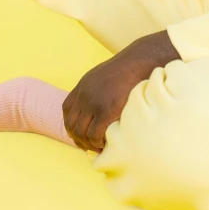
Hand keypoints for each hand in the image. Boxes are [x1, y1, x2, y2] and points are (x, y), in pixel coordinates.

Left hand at [62, 30, 180, 152]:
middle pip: (70, 123)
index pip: (66, 109)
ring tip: (99, 147)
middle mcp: (85, 94)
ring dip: (88, 143)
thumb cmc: (131, 69)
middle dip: (78, 138)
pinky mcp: (106, 111)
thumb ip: (98, 88)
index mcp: (84, 85)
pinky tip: (107, 143)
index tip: (79, 133)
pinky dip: (98, 143)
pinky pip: (94, 135)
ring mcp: (94, 103)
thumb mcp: (106, 75)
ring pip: (80, 132)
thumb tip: (100, 102)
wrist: (142, 62)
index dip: (71, 123)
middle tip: (89, 146)